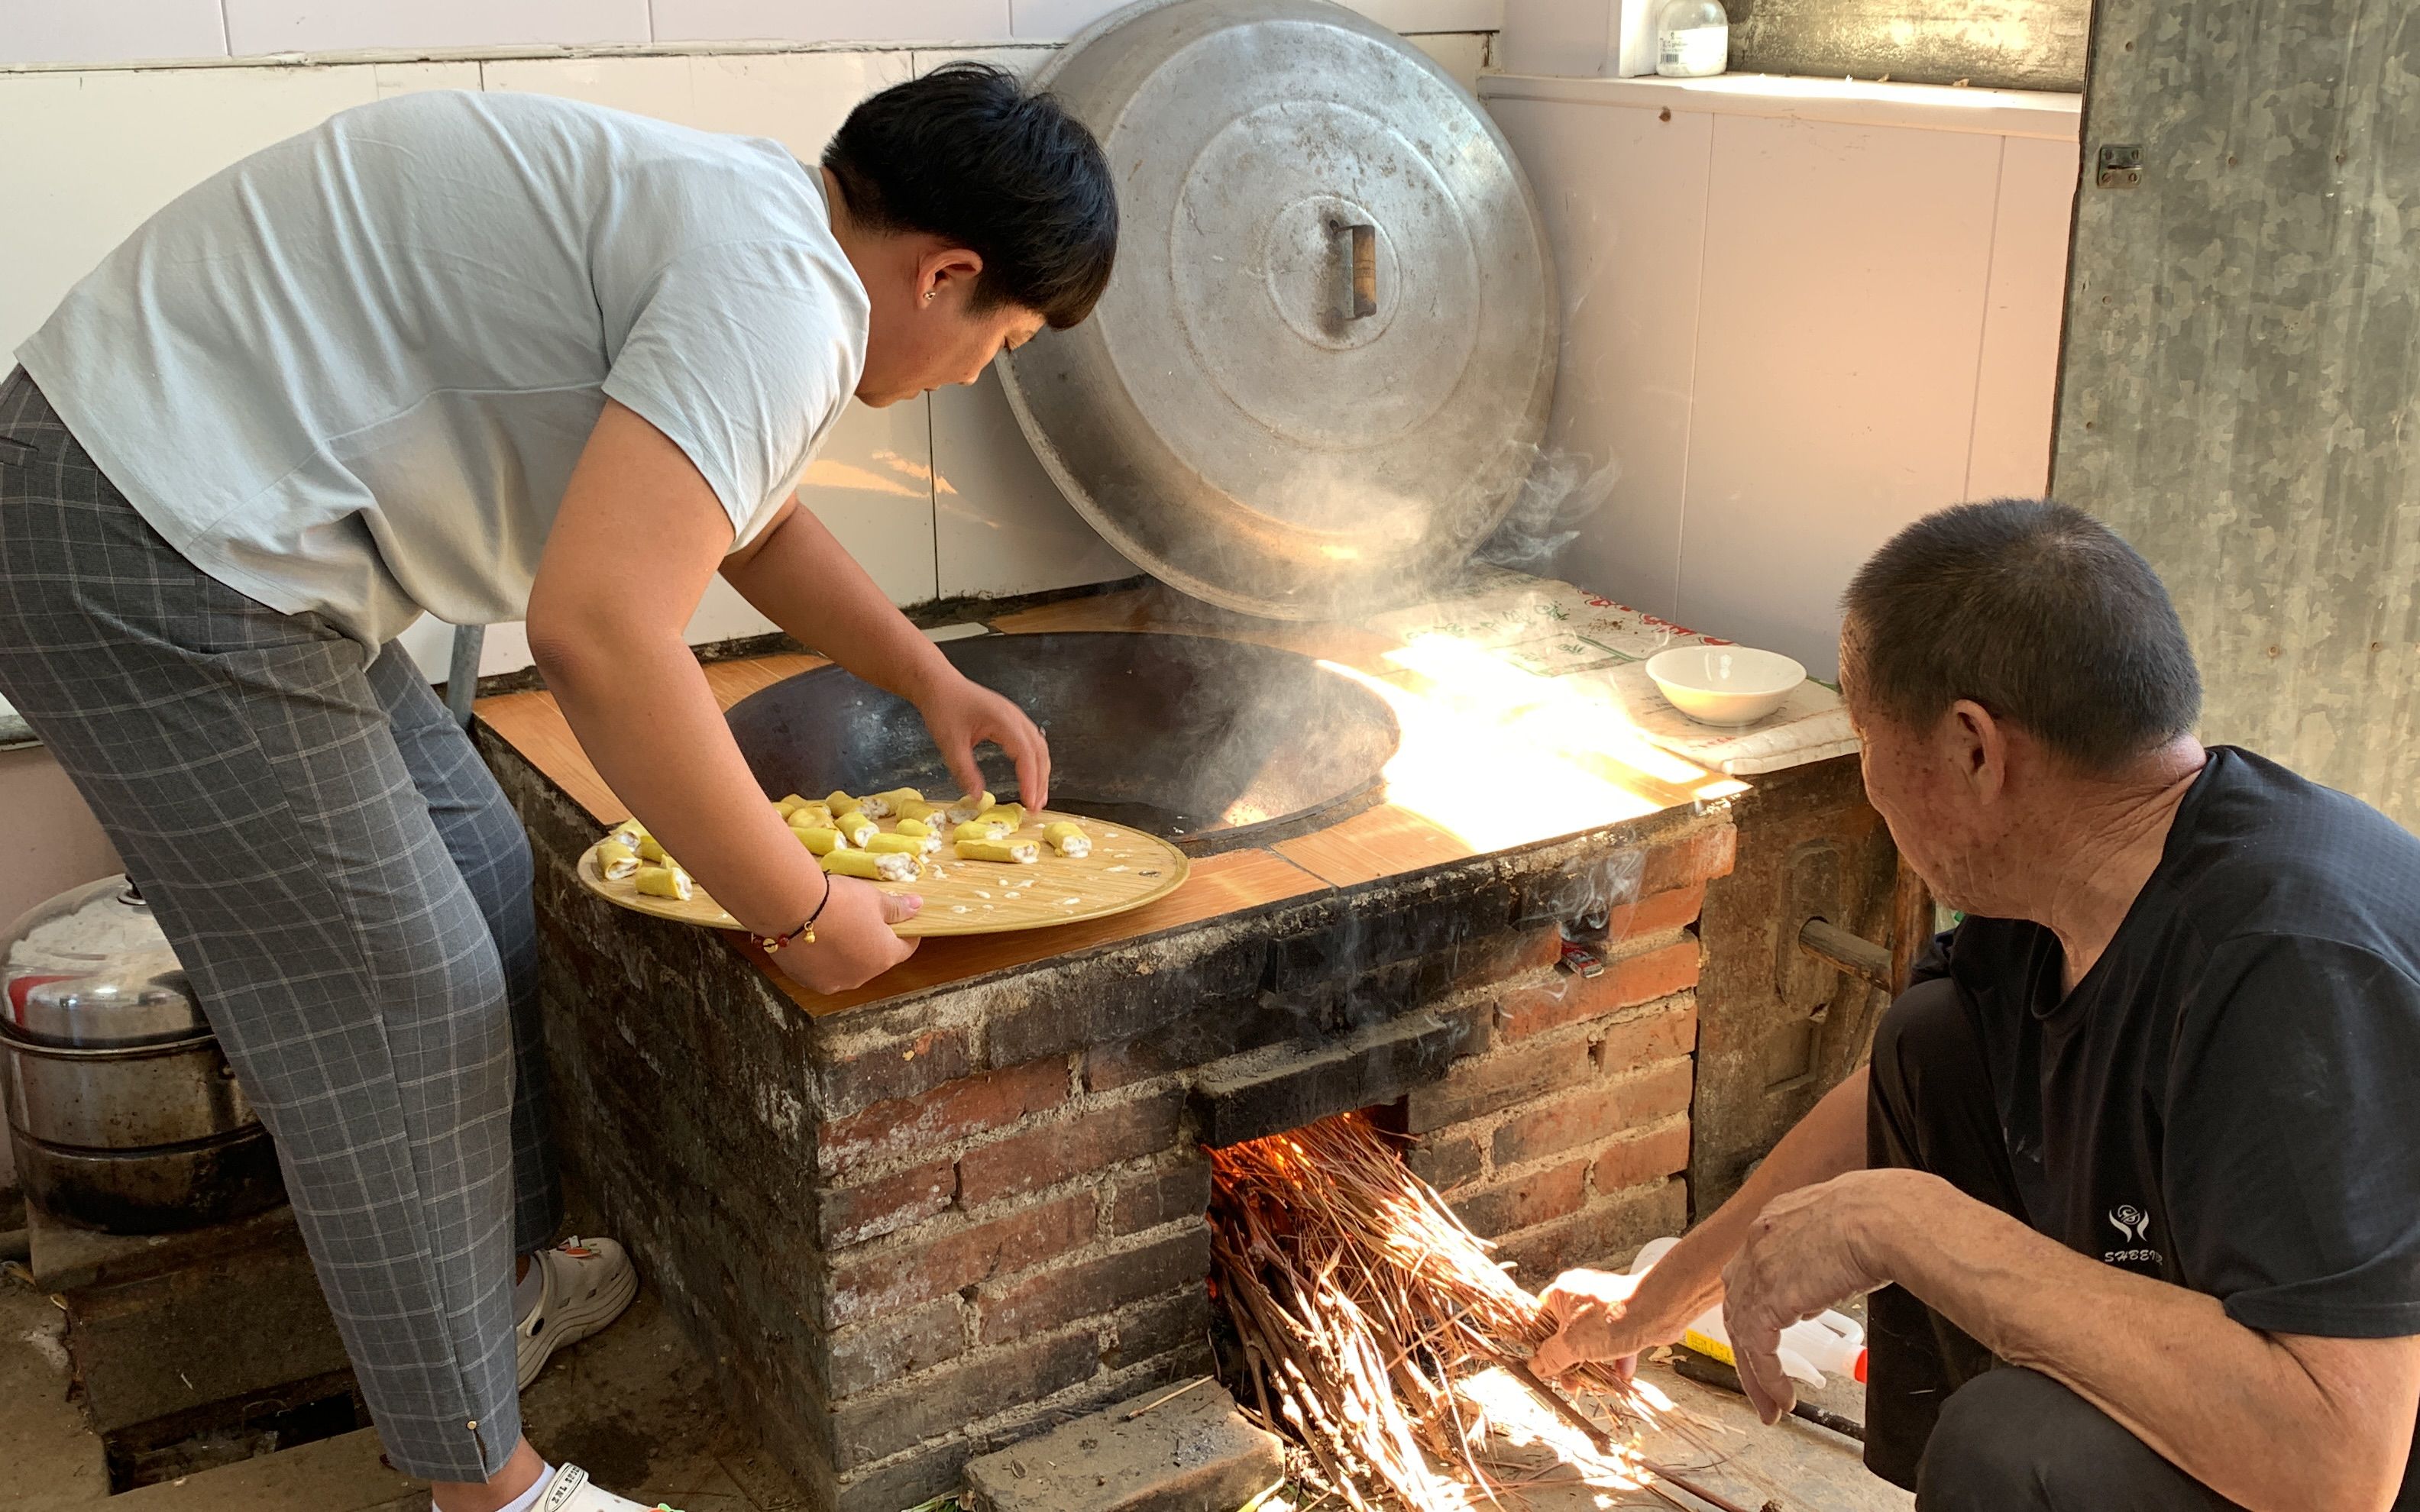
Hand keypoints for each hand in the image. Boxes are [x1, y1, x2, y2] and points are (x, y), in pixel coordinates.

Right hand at [768, 876, 921, 993]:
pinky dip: (821, 957)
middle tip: (859, 917)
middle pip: (873, 959)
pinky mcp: (807, 981)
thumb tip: (917, 906)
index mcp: (884, 957)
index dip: (905, 933)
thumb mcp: (873, 899)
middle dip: (871, 941)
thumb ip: (897, 908)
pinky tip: (812, 937)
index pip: (905, 948)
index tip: (901, 921)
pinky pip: (821, 970)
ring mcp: (833, 982)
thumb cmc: (838, 901)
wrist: (789, 908)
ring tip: (832, 925)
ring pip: (846, 966)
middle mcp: (861, 977)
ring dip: (845, 951)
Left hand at [914, 672, 1050, 810]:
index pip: (1025, 755)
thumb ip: (964, 770)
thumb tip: (978, 796)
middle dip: (1041, 781)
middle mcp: (1015, 718)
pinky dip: (1034, 761)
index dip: (1030, 780)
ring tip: (1037, 796)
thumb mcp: (950, 743)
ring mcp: (1015, 717)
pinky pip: (1031, 742)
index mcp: (1003, 721)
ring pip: (1038, 747)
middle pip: (1039, 752)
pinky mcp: (1010, 720)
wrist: (938, 684)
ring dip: (1041, 772)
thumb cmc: (943, 707)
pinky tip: (1030, 775)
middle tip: (1036, 807)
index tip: (1030, 802)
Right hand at [1531, 1265, 1697, 1381]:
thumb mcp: (1572, 1344)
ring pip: (1591, 1340)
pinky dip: (1616, 1356)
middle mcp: (1580, 1295)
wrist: (1657, 1310)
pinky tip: (1623, 1372)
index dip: (1542, 1346)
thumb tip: (1535, 1366)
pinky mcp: (1624, 1314)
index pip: (1541, 1320)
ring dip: (1595, 1363)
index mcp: (1560, 1293)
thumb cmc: (1611, 1320)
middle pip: (1567, 1334)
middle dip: (1572, 1363)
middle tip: (1573, 1384)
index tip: (1547, 1367)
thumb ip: (1551, 1357)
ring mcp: (1604, 1305)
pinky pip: (1613, 1338)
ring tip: (1600, 1383)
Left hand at [1719, 1170, 1912, 1424]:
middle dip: (1748, 1350)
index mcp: (1773, 1222)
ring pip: (1743, 1334)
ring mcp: (1758, 1270)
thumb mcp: (1839, 1230)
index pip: (1750, 1273)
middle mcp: (1757, 1243)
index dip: (1755, 1309)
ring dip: (1756, 1376)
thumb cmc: (1881, 1217)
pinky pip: (1759, 1350)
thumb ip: (1820, 1258)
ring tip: (1772, 1406)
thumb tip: (1818, 1291)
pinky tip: (1783, 1398)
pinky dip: (1768, 1378)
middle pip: (1738, 1306)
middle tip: (1762, 1384)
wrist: (1884, 1217)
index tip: (1764, 1338)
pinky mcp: (1769, 1299)